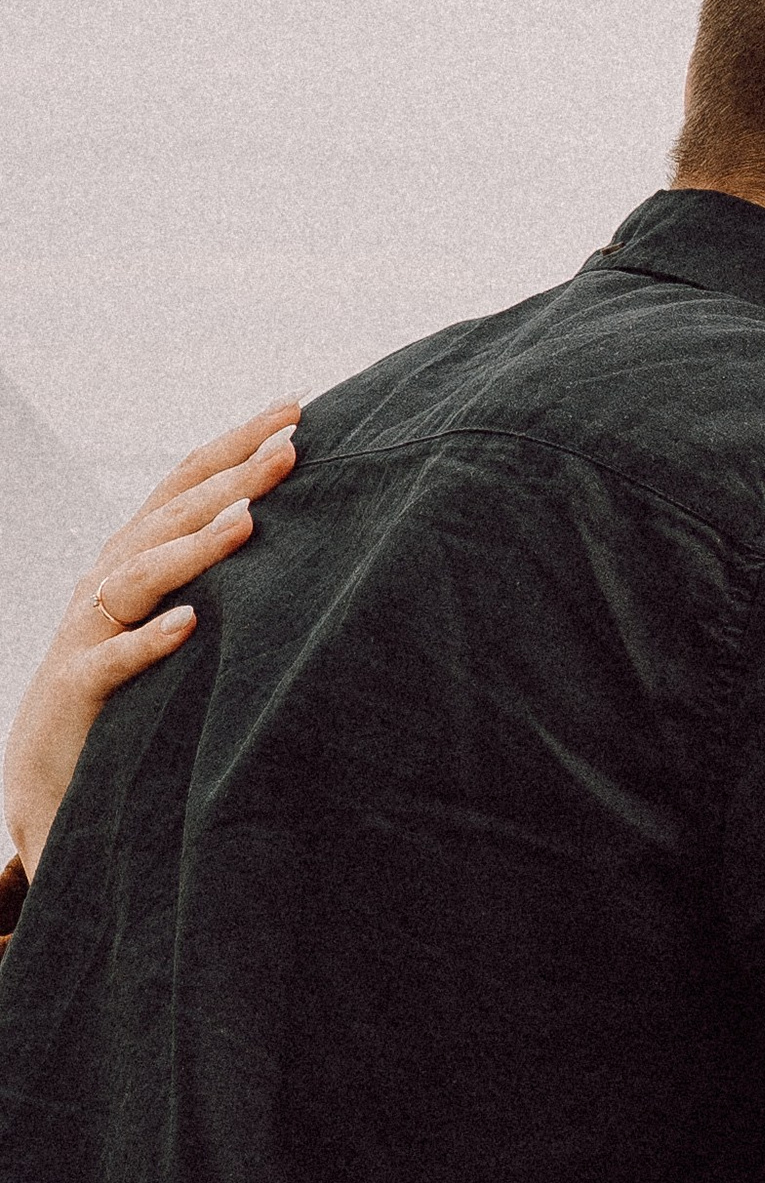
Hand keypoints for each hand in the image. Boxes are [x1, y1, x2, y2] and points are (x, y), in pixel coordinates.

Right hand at [2, 401, 300, 880]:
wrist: (49, 772)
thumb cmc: (128, 688)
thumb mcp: (174, 615)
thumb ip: (216, 572)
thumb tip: (295, 526)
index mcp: (136, 552)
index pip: (187, 481)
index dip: (236, 442)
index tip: (297, 409)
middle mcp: (108, 578)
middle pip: (170, 514)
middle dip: (232, 478)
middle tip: (291, 448)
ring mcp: (88, 630)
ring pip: (140, 575)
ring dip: (195, 546)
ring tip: (249, 520)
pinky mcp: (78, 688)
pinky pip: (112, 659)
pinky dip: (149, 640)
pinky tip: (190, 625)